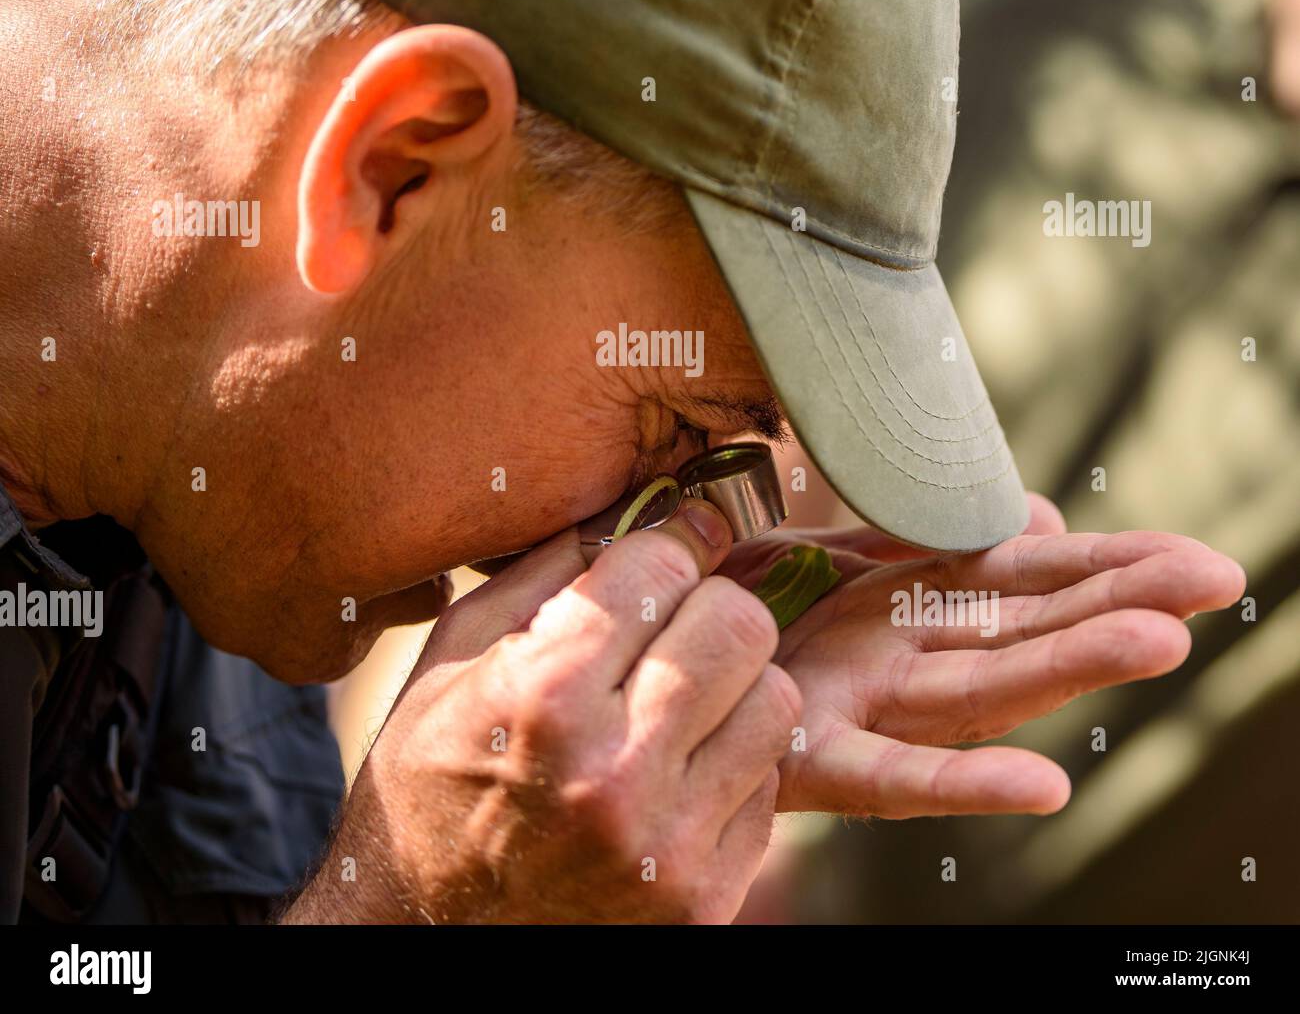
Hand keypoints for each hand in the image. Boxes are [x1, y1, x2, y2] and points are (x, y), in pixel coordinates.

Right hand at [282, 499, 798, 923]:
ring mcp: (669, 843)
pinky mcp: (706, 897)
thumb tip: (635, 510)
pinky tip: (678, 768)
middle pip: (739, 625)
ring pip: (777, 700)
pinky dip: (734, 761)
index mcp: (544, 697)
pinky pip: (769, 783)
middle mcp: (616, 771)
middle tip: (676, 624)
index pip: (662, 568)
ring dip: (736, 684)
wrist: (423, 939)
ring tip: (681, 698)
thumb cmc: (429, 785)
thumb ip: (542, 576)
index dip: (666, 545)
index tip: (665, 550)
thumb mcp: (451, 664)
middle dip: (710, 606)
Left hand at [721, 496, 1245, 817]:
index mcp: (912, 602)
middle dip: (1115, 603)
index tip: (1189, 558)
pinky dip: (968, 781)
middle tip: (1211, 580)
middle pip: (1023, 628)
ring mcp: (867, 705)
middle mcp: (906, 656)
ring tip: (1157, 644)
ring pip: (982, 688)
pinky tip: (1045, 787)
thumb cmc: (750, 603)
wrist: (649, 657)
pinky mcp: (816, 754)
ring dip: (1067, 668)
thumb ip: (928, 533)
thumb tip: (1038, 515)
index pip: (1022, 577)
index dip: (1105, 566)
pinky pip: (894, 774)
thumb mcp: (838, 553)